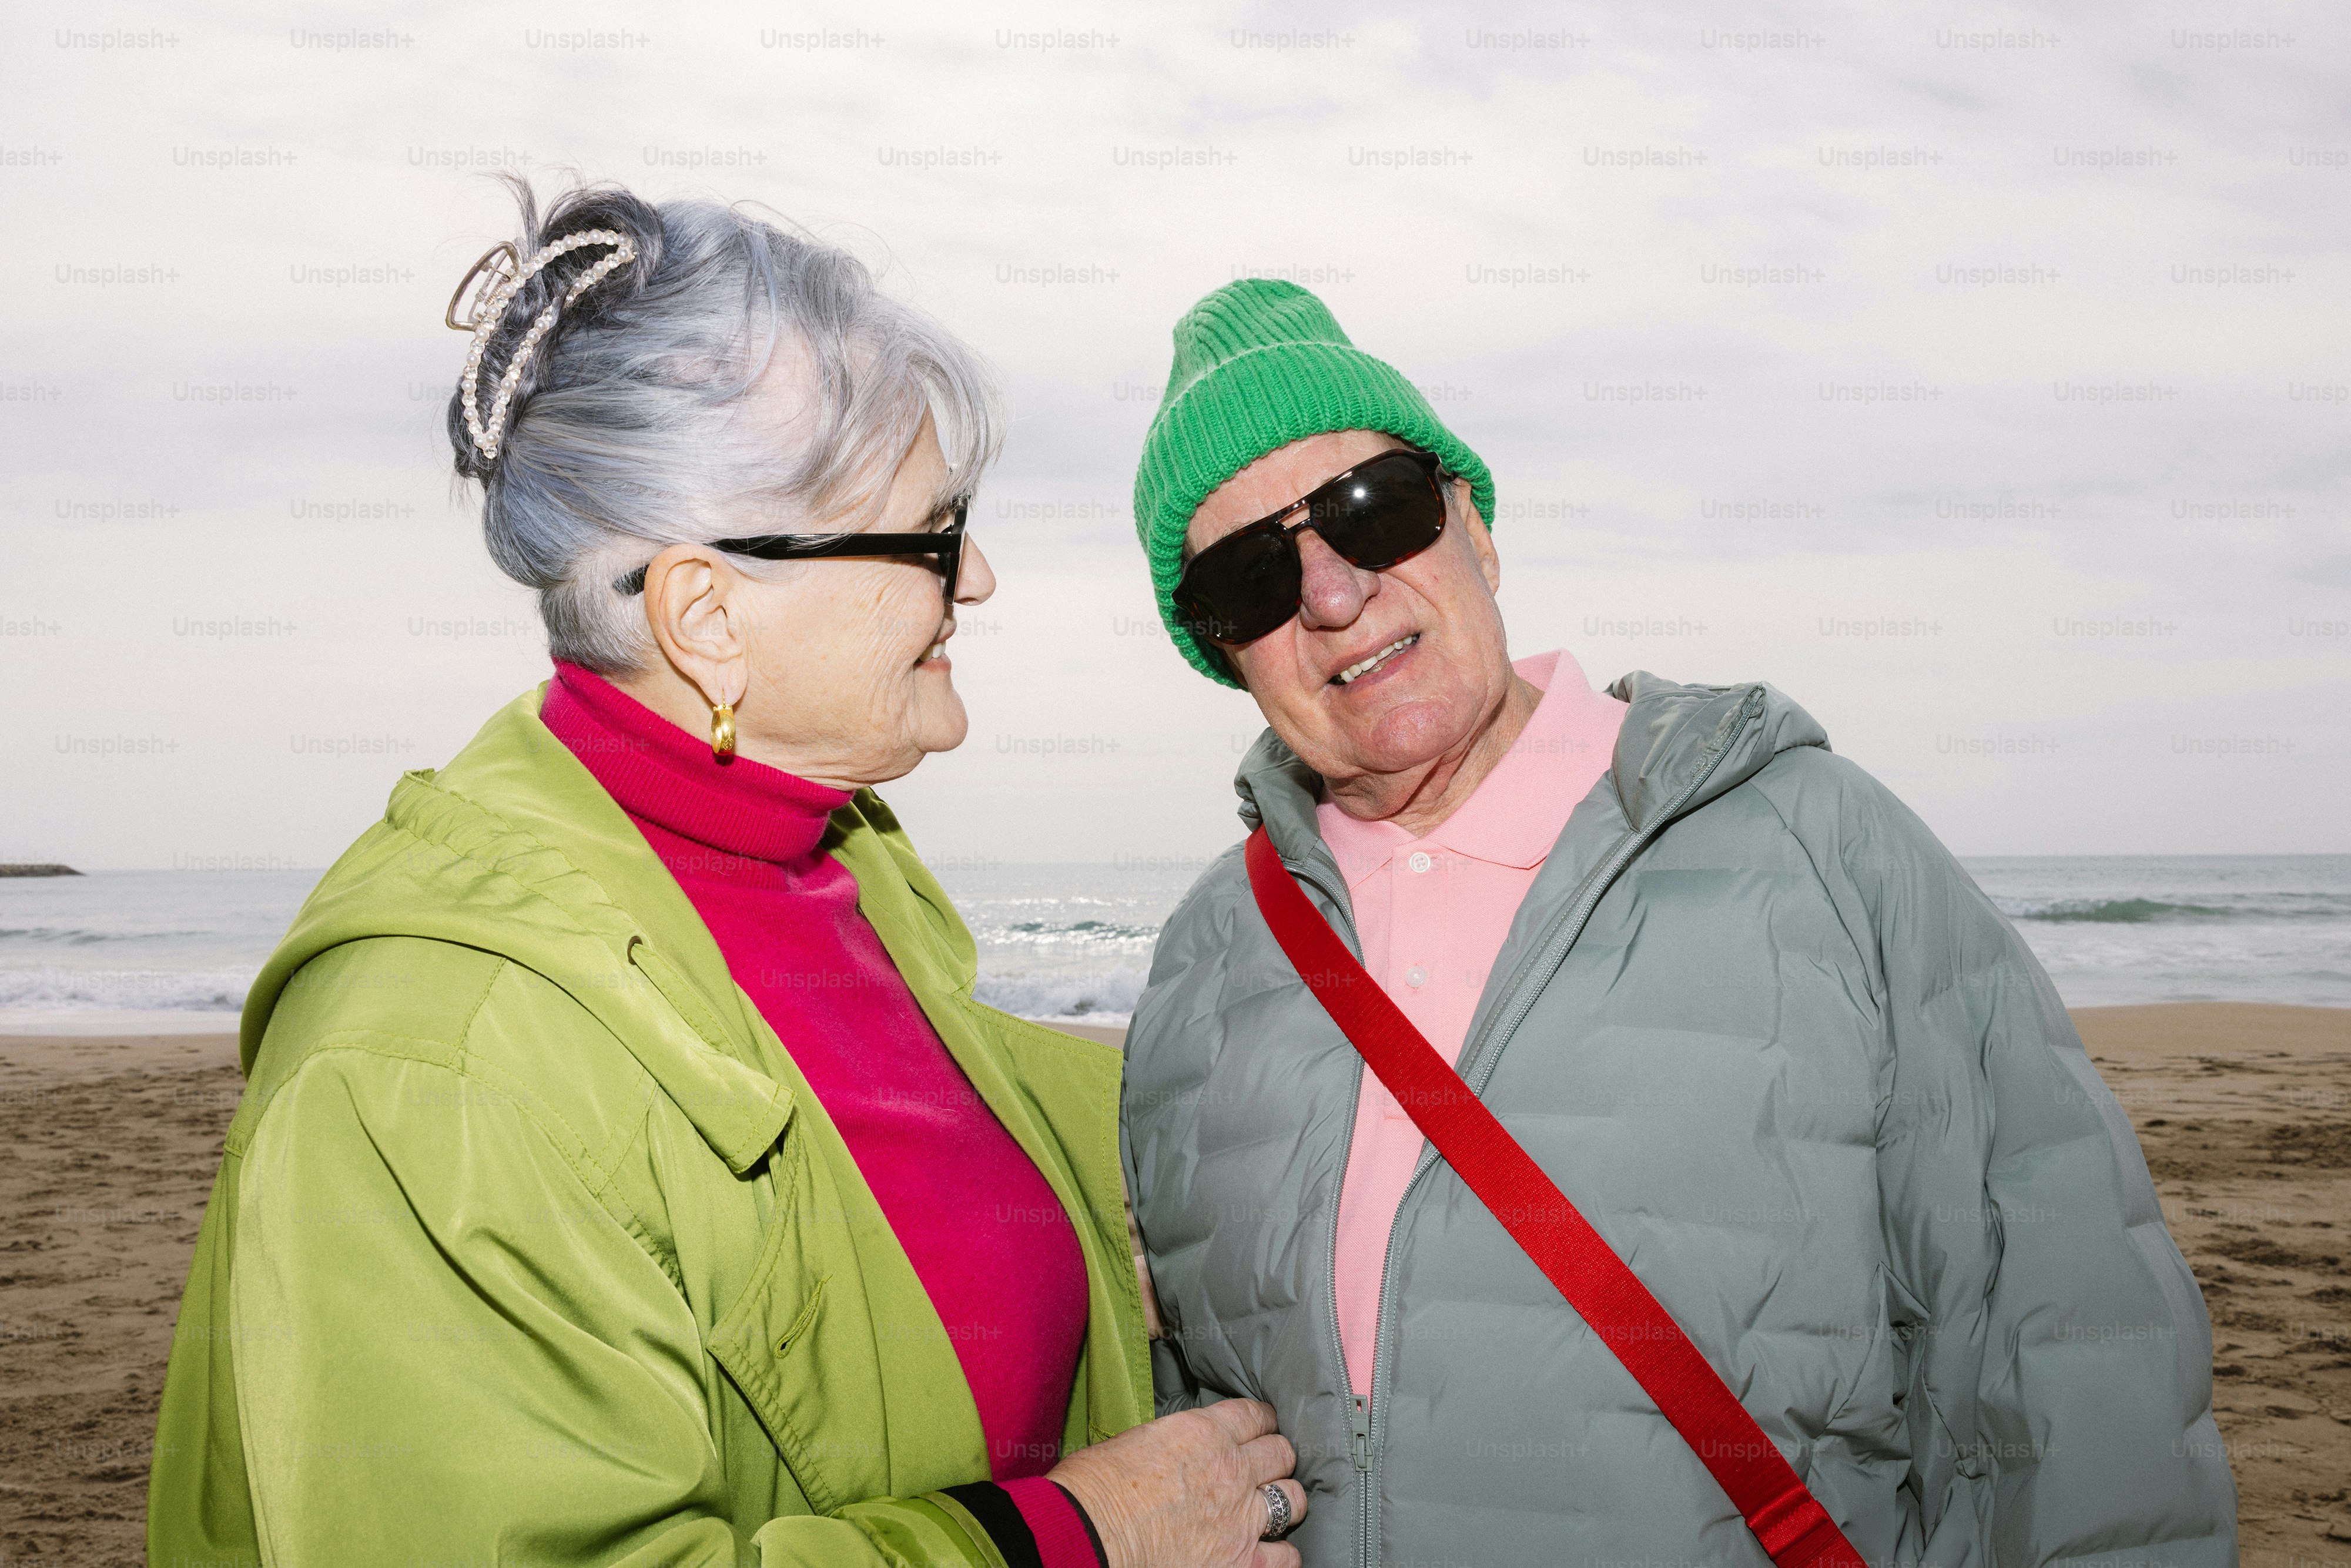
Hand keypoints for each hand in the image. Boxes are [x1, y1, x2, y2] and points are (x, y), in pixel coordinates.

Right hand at [1047, 1399, 1305, 1567]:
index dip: (1263, 1422)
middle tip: (1266, 1468)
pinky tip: (1272, 1552)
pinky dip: (1283, 1555)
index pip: (1256, 1415)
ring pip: (1293, 1499)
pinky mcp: (1242, 1562)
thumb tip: (1173, 1452)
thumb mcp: (1136, 1441)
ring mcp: (1242, 1518)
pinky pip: (1287, 1557)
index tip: (1261, 1428)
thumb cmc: (1095, 1488)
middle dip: (1277, 1459)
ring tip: (1274, 1508)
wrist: (1089, 1534)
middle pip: (1282, 1453)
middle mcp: (1232, 1470)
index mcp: (1205, 1432)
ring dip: (1285, 1501)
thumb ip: (1172, 1443)